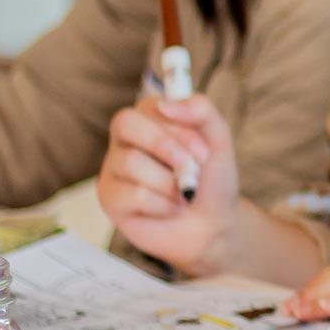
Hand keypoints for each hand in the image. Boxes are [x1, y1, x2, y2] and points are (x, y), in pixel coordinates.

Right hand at [97, 95, 238, 271]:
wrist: (213, 225)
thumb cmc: (212, 179)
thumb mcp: (219, 140)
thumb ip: (201, 110)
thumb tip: (165, 105)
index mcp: (150, 118)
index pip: (150, 106)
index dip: (178, 128)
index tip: (205, 152)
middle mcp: (126, 139)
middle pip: (126, 123)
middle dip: (165, 146)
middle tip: (191, 170)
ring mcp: (114, 168)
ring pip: (131, 162)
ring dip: (171, 183)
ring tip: (185, 194)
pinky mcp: (110, 198)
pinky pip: (133, 195)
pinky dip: (164, 205)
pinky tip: (171, 209)